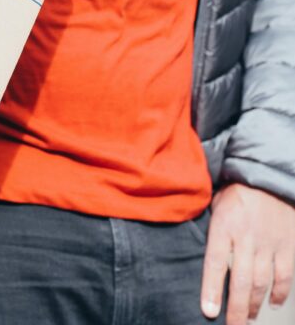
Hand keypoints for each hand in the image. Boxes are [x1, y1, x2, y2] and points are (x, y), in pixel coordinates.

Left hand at [201, 182, 294, 323]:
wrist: (268, 175)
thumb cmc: (237, 191)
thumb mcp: (216, 204)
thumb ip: (212, 229)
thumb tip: (199, 253)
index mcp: (224, 225)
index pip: (216, 263)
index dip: (212, 289)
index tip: (209, 312)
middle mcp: (246, 237)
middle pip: (241, 281)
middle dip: (236, 310)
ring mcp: (268, 242)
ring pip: (262, 283)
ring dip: (255, 305)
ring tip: (248, 317)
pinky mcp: (287, 244)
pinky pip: (284, 275)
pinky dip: (279, 293)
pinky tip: (272, 303)